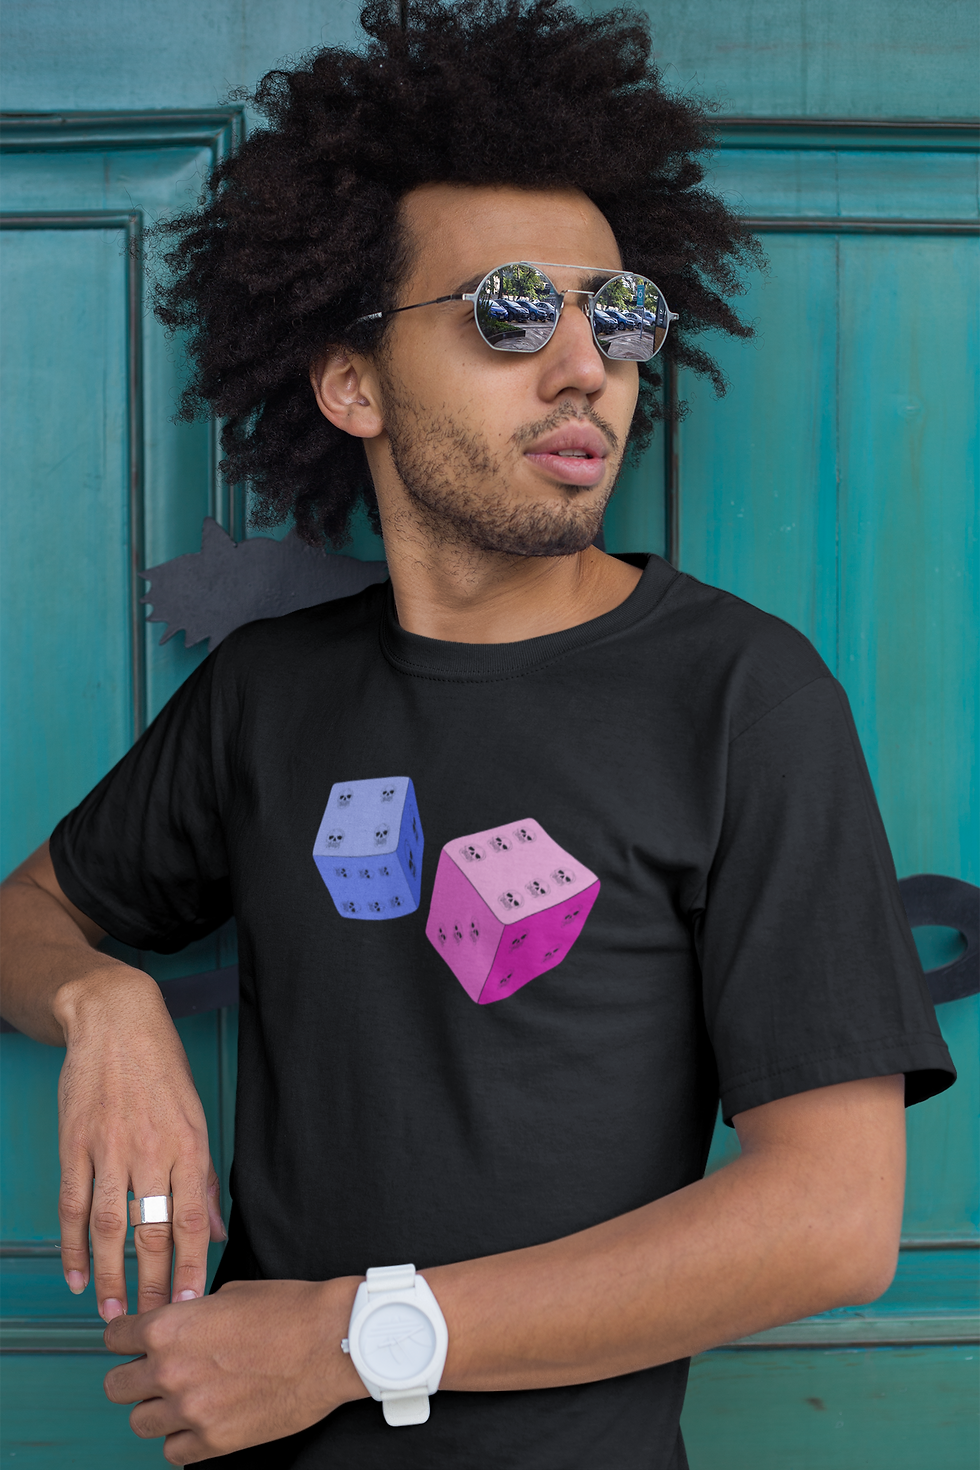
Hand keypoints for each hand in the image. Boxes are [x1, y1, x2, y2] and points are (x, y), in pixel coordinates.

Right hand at [56, 969, 225, 1319]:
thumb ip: (203, 1178)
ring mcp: (109, 1148)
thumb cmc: (161, 1069)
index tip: (193, 1304)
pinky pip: (73, 1205)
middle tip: (153, 1325)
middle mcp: (150, 1150)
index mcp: (187, 1144)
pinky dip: (72, 1245)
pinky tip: (75, 1275)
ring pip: (109, 1226)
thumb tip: (215, 1230)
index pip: (192, 1218)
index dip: (192, 1266)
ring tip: (114, 1312)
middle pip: (151, 1230)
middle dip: (153, 1284)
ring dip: (110, 1275)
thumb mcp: (196, 1116)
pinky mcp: (76, 1145)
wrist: (116, 1022)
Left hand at [103, 1277, 367, 1462]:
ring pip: (140, 1423)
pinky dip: (182, 1439)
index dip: (125, 1337)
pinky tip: (202, 1421)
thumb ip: (191, 1315)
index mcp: (168, 1327)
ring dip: (157, 1409)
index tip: (132, 1343)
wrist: (332, 1342)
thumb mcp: (230, 1294)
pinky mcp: (214, 1442)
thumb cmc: (289, 1311)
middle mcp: (170, 1371)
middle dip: (133, 1377)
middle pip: (116, 1387)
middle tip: (154, 1373)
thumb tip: (178, 1326)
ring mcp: (190, 1411)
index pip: (114, 1338)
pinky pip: (173, 1453)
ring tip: (183, 1398)